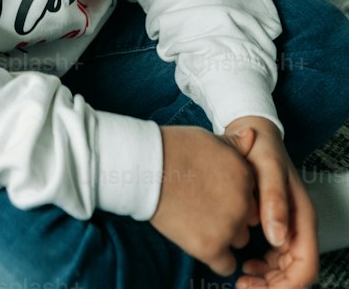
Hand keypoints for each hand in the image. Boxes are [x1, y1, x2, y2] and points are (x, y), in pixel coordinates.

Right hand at [149, 124, 260, 278]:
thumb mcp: (209, 139)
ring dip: (224, 234)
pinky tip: (200, 242)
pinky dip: (216, 258)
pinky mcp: (211, 247)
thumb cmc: (174, 148)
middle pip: (248, 219)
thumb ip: (235, 144)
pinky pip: (226, 264)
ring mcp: (229, 226)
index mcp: (245, 175)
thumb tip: (253, 135)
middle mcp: (243, 202)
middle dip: (232, 215)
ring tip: (199, 220)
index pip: (252, 195)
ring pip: (239, 240)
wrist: (145, 166)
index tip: (216, 192)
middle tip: (206, 205)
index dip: (235, 195)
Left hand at [224, 118, 318, 288]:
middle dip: (274, 287)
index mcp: (303, 216)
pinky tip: (244, 263)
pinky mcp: (276, 224)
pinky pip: (276, 256)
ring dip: (268, 280)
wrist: (251, 131)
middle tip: (244, 287)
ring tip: (242, 279)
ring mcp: (289, 226)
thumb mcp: (267, 168)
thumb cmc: (261, 147)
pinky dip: (263, 267)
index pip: (305, 266)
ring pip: (286, 268)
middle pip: (296, 272)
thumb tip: (277, 238)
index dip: (286, 285)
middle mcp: (299, 225)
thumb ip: (274, 200)